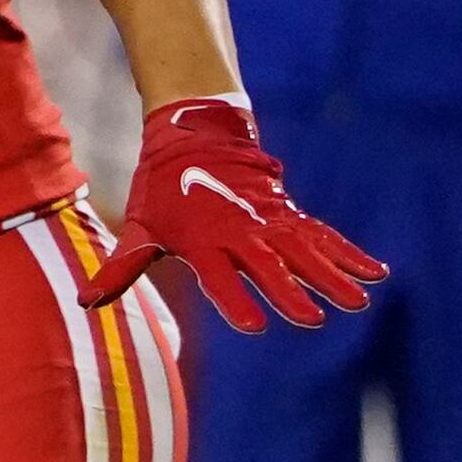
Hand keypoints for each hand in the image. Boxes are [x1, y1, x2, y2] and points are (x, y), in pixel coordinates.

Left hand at [84, 96, 385, 329]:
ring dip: (332, 276)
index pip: (219, 278)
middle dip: (290, 292)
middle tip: (313, 320)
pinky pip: (324, 235)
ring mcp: (269, 221)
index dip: (235, 300)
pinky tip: (376, 274)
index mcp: (203, 242)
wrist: (194, 135)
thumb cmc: (163, 191)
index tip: (254, 326)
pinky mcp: (289, 213)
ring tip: (359, 303)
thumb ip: (121, 268)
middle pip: (269, 266)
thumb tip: (85, 301)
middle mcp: (240, 232)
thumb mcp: (140, 227)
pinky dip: (349, 253)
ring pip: (306, 251)